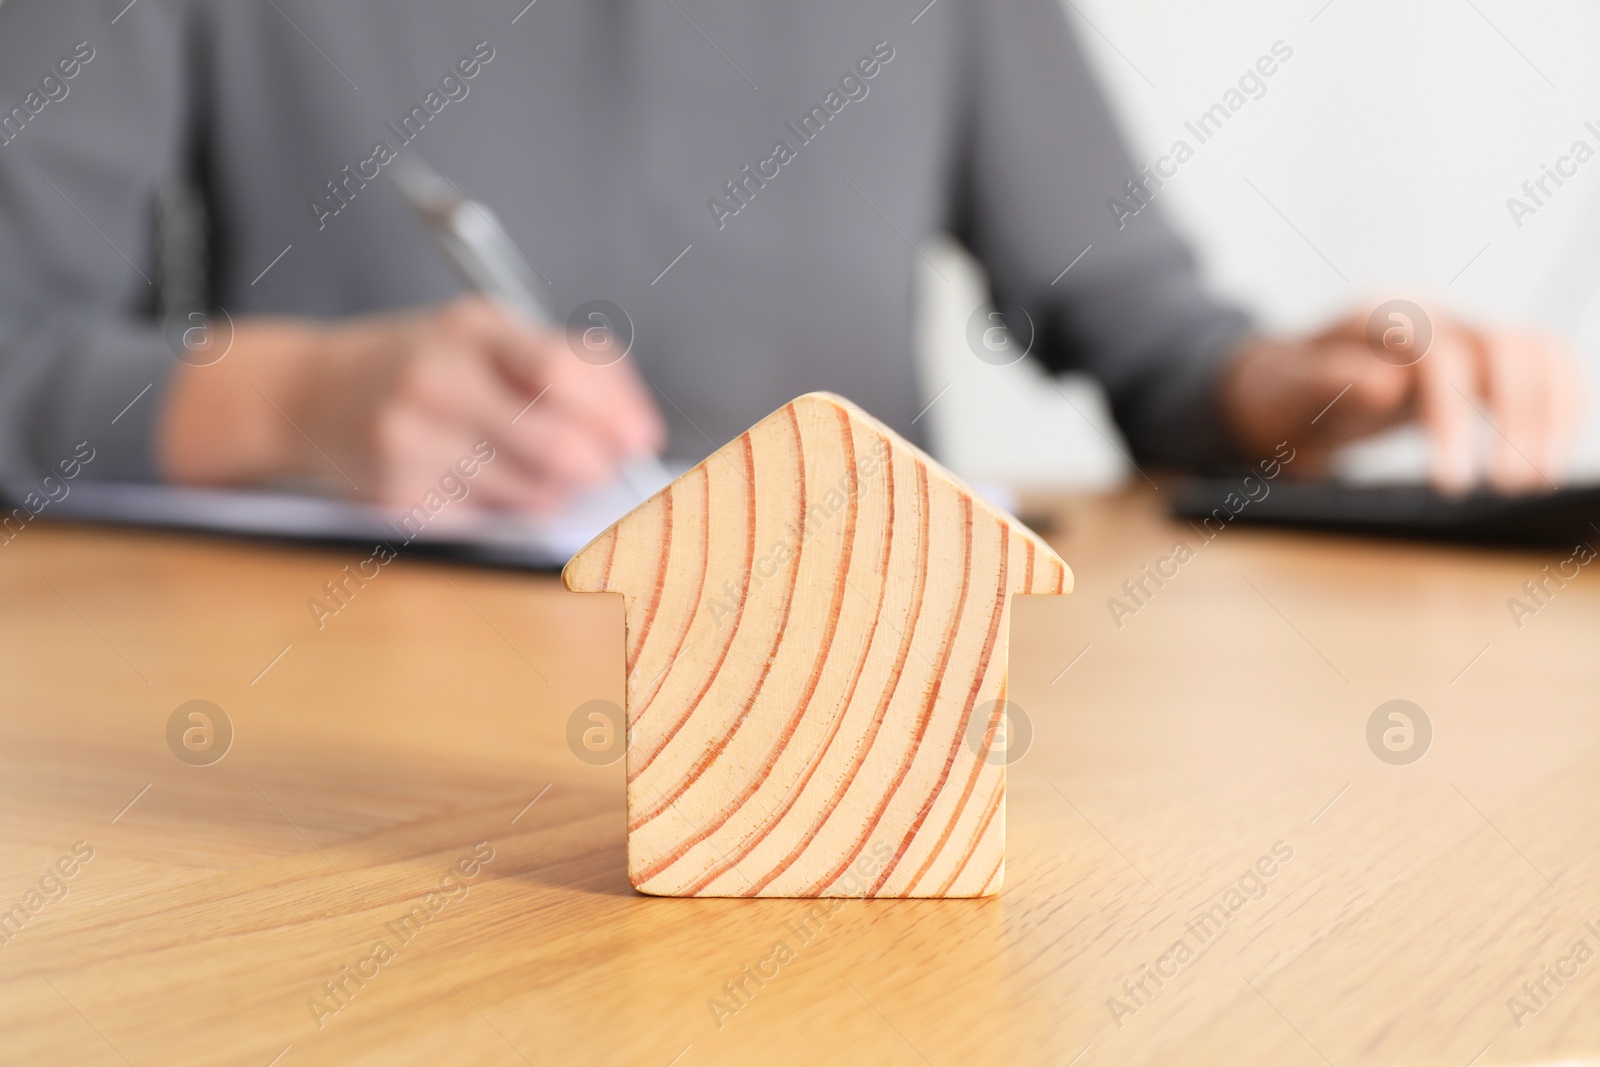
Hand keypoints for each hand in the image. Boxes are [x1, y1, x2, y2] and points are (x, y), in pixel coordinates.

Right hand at [158, 296, 665, 510]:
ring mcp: (412, 446)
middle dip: (599, 467)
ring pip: (533, 495)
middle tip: (608, 469)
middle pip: (556, 447)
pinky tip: (495, 485)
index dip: (614, 412)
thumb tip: (638, 428)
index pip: (559, 371)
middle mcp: (435, 384)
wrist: (313, 394)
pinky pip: (493, 522)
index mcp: (469, 332)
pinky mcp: (398, 502)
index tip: (641, 438)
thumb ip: (567, 362)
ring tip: (546, 471)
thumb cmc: (422, 362)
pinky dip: (514, 510)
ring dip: (561, 492)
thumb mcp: (486, 332)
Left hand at [1219, 304, 1584, 492]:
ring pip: (1533, 352)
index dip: (1452, 417)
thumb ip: (1323, 380)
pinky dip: (1559, 403)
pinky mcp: (1481, 360)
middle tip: (1510, 487)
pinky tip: (1554, 452)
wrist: (1289, 381)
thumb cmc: (1283, 389)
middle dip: (1516, 416)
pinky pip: (1540, 366)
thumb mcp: (1283, 389)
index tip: (1450, 485)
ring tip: (1537, 481)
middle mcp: (1432, 315)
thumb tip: (1385, 382)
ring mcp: (1461, 331)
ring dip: (1548, 412)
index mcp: (1382, 316)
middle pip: (1501, 346)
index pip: (1436, 356)